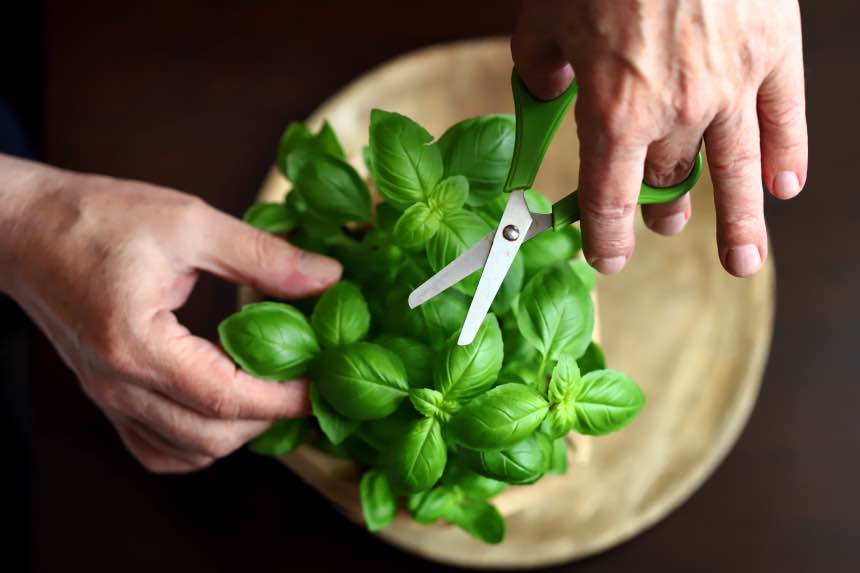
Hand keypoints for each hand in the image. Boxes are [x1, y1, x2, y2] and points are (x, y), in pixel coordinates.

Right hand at [0, 155, 340, 472]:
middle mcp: (119, 386)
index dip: (285, 398)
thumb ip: (262, 256)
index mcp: (137, 344)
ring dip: (238, 432)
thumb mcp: (189, 222)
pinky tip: (222, 406)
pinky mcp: (106, 398)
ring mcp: (108, 399)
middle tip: (305, 380)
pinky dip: (200, 441)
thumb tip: (328, 279)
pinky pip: (158, 448)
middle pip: (211, 437)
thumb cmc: (98, 219)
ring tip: (270, 389)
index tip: (324, 382)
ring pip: (188, 451)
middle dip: (270, 418)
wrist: (26, 230)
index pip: (227, 398)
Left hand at [512, 0, 806, 276]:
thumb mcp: (543, 17)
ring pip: (737, 170)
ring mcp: (732, 84)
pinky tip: (786, 186)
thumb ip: (539, 66)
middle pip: (670, 180)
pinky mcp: (773, 50)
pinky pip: (786, 117)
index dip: (605, 237)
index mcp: (614, 111)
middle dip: (663, 207)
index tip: (607, 259)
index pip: (608, 197)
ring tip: (744, 262)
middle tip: (666, 224)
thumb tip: (546, 88)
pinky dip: (788, 155)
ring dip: (741, 222)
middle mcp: (677, 111)